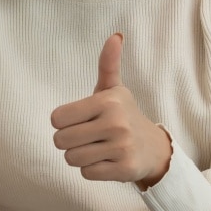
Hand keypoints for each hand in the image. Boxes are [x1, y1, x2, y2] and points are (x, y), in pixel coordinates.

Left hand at [50, 33, 172, 187]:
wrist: (153, 147)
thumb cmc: (123, 115)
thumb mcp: (114, 90)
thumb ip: (108, 64)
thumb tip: (115, 36)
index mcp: (107, 102)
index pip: (57, 118)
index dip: (63, 122)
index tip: (79, 120)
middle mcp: (115, 123)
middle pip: (61, 141)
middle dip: (68, 142)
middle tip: (86, 137)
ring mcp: (121, 148)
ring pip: (72, 159)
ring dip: (79, 156)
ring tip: (97, 148)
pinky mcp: (123, 170)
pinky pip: (86, 173)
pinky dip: (92, 170)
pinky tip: (106, 161)